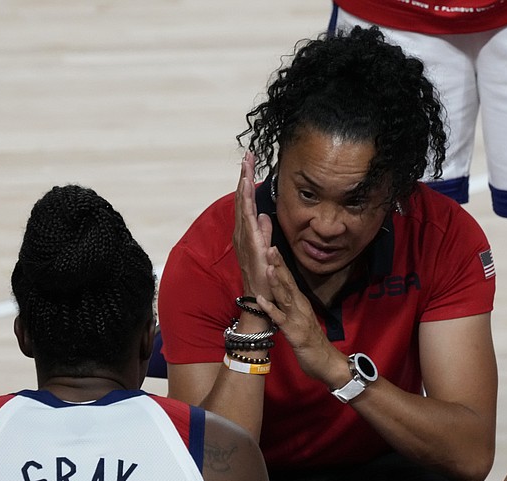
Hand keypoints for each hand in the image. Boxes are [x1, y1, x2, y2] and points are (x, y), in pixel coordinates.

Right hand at [232, 152, 273, 299]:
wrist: (259, 298)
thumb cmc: (263, 276)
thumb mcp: (266, 248)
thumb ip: (264, 232)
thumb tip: (264, 216)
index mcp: (246, 232)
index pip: (246, 202)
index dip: (247, 182)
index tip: (250, 164)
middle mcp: (242, 232)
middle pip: (241, 198)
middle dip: (244, 175)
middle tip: (247, 155)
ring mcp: (244, 237)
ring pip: (242, 205)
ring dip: (243, 184)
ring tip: (246, 165)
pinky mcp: (251, 244)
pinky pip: (247, 218)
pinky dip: (246, 202)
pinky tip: (247, 188)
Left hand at [256, 248, 347, 385]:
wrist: (326, 361)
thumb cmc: (311, 341)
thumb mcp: (300, 318)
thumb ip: (292, 305)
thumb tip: (282, 292)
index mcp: (300, 302)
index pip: (290, 279)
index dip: (281, 264)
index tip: (273, 248)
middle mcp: (300, 306)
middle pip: (288, 282)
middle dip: (279, 265)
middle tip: (270, 248)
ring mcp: (297, 318)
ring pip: (285, 297)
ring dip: (276, 282)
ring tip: (268, 267)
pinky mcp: (294, 332)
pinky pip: (280, 319)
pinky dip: (270, 309)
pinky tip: (261, 300)